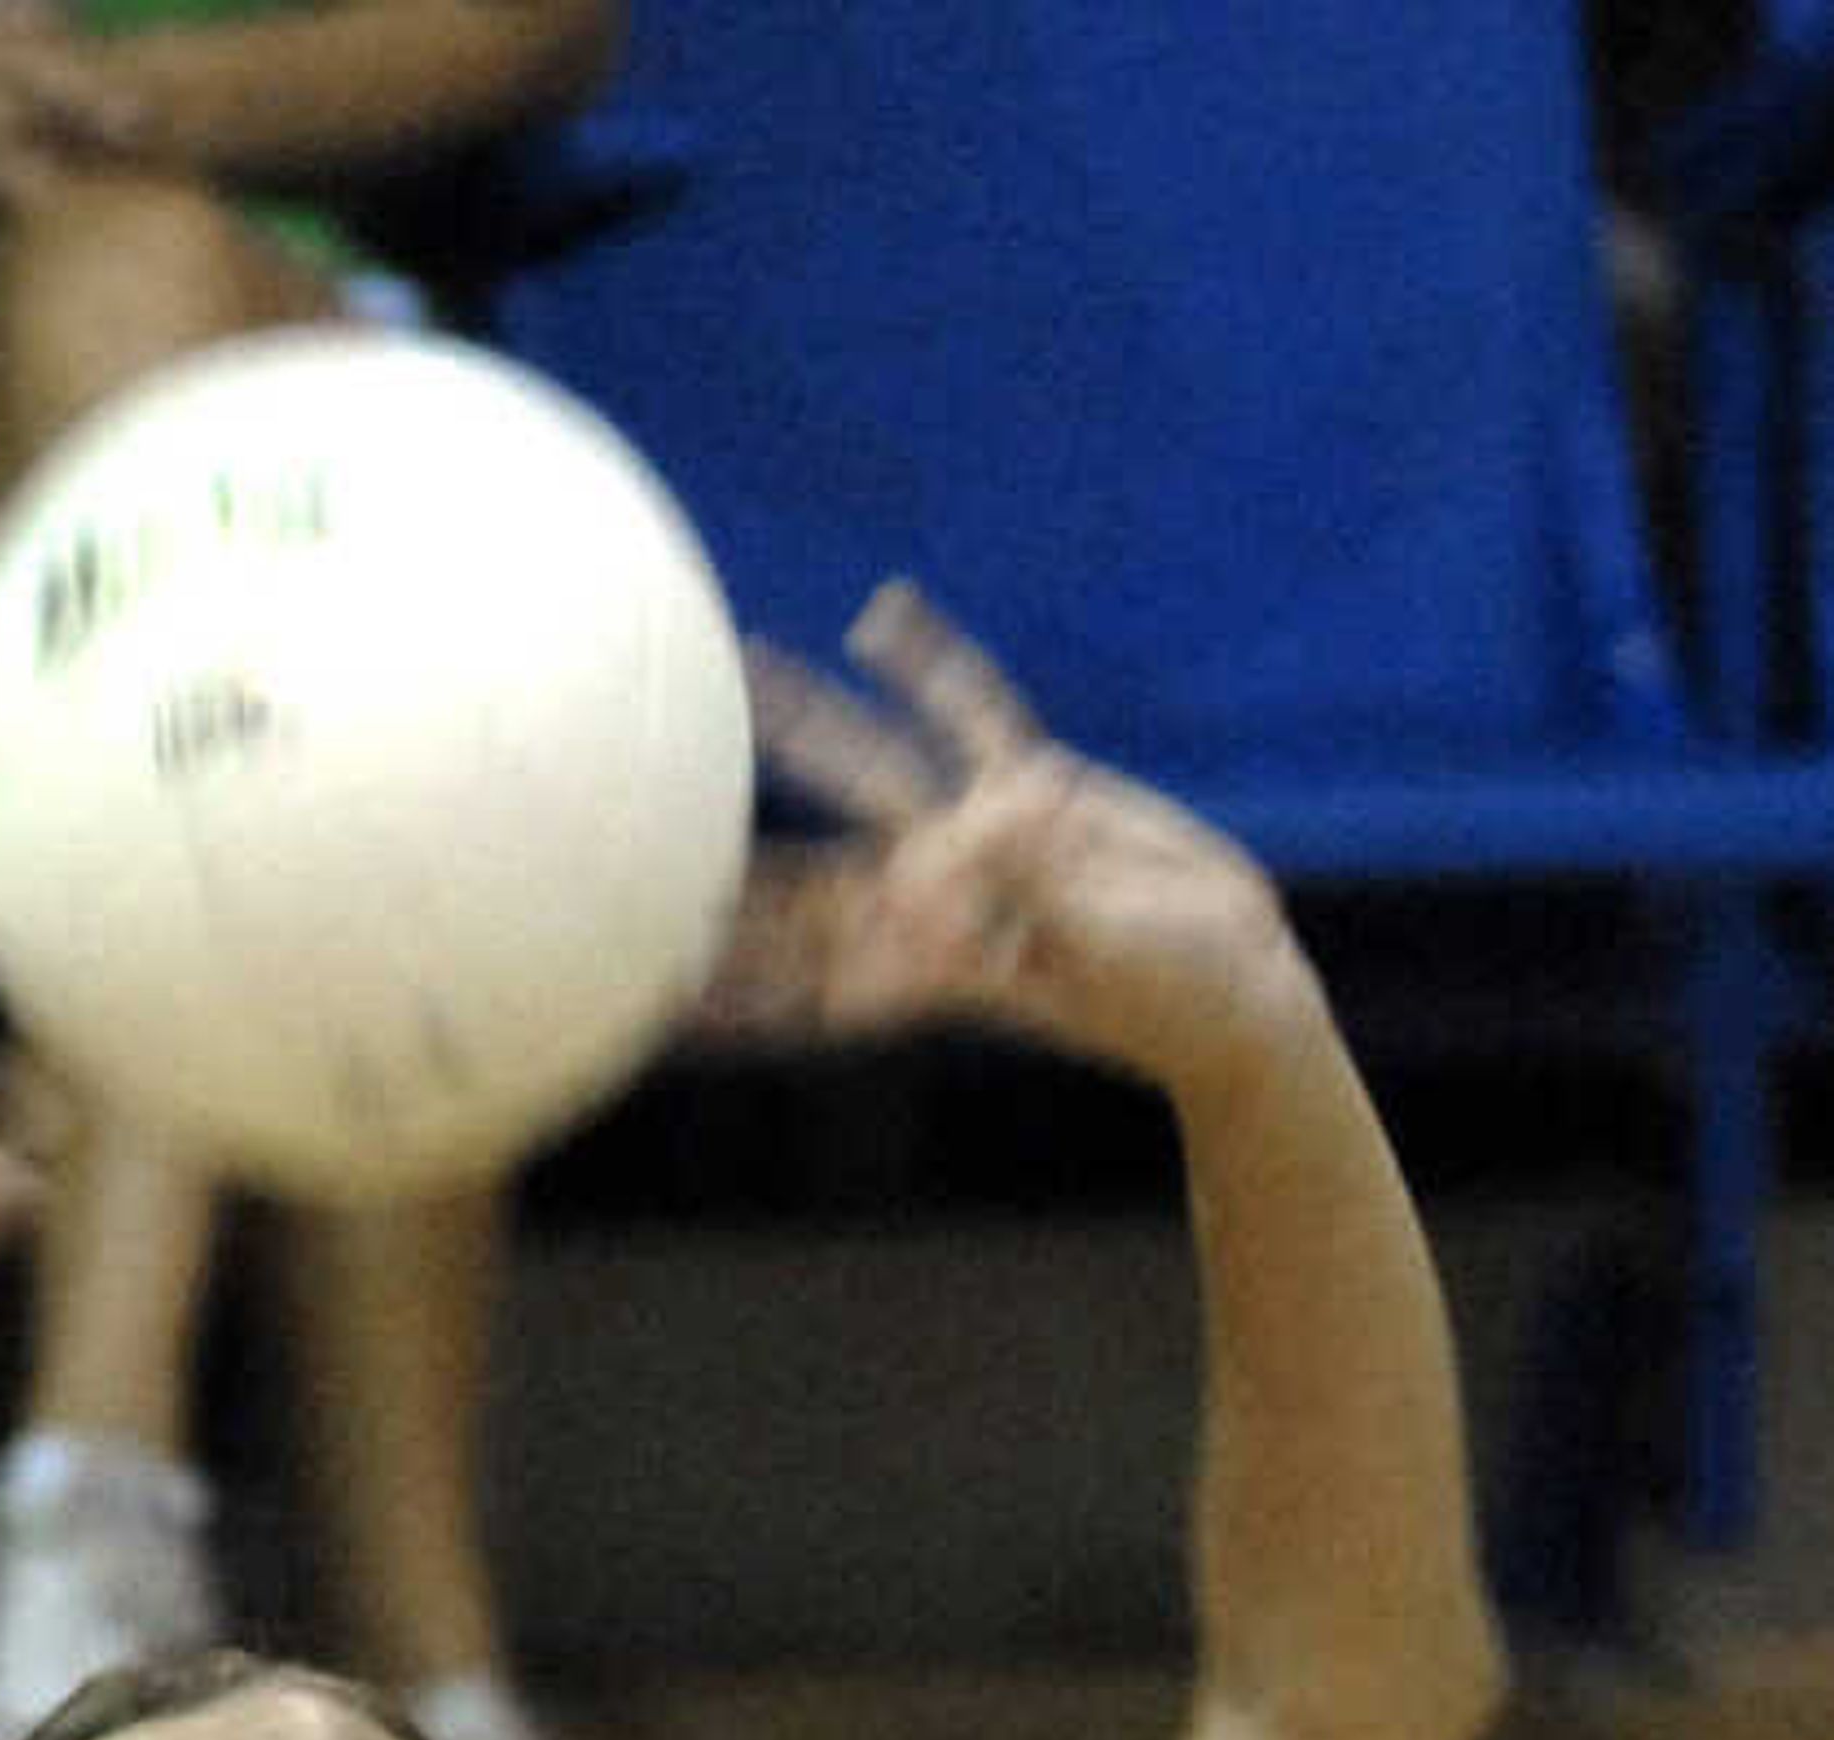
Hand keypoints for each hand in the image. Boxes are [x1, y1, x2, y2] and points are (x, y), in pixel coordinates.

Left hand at [702, 585, 1318, 1100]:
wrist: (1231, 983)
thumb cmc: (1172, 997)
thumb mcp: (1100, 950)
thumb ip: (1031, 889)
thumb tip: (958, 840)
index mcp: (935, 966)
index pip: (816, 977)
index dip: (739, 987)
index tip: (654, 994)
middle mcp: (936, 900)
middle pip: (812, 874)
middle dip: (732, 866)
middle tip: (638, 831)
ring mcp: (980, 838)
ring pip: (873, 765)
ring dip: (810, 718)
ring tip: (750, 661)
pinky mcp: (1038, 786)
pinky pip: (970, 710)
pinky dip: (927, 661)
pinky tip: (883, 612)